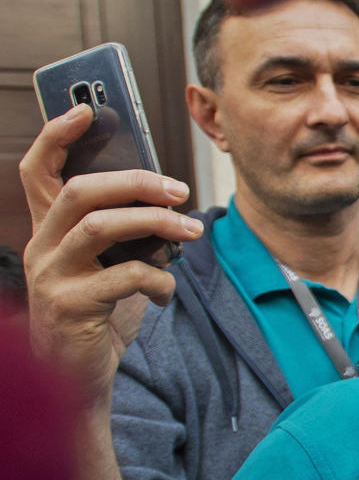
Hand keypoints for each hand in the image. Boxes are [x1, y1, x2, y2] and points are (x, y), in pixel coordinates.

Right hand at [20, 104, 203, 408]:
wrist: (79, 377)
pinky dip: (157, 279)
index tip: (89, 110)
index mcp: (50, 231)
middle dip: (135, 181)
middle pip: (80, 191)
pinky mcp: (69, 307)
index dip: (57, 136)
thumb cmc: (101, 312)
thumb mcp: (109, 263)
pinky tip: (165, 292)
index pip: (38, 172)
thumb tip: (169, 196)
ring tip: (191, 230)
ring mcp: (51, 277)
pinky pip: (123, 276)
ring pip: (101, 226)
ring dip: (155, 223)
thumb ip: (125, 231)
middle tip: (179, 189)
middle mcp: (42, 248)